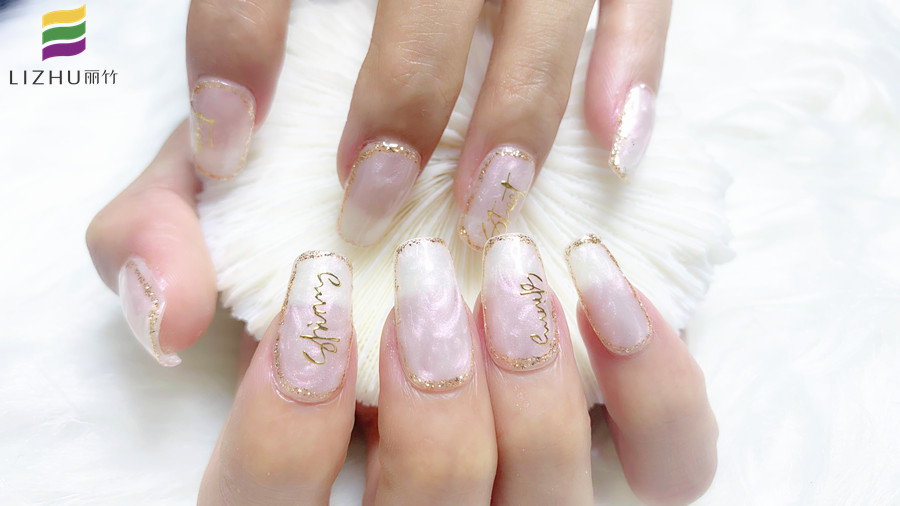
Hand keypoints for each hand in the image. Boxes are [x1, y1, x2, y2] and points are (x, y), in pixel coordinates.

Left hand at [183, 0, 671, 247]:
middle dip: (398, 103)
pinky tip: (617, 143)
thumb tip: (173, 313)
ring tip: (483, 207)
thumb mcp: (228, 118)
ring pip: (539, 2)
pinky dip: (635, 64)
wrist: (403, 6)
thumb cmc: (304, 74)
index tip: (227, 150)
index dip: (234, 49)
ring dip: (517, 111)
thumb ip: (163, 209)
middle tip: (369, 203)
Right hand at [198, 235, 715, 503]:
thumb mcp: (215, 216)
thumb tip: (172, 307)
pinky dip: (656, 385)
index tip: (317, 295)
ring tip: (516, 274)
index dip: (285, 422)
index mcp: (302, 488)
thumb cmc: (315, 245)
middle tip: (433, 280)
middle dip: (432, 399)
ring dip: (534, 387)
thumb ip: (152, 244)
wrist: (423, 234)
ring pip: (548, 503)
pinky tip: (607, 292)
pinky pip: (672, 463)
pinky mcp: (626, 464)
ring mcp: (526, 498)